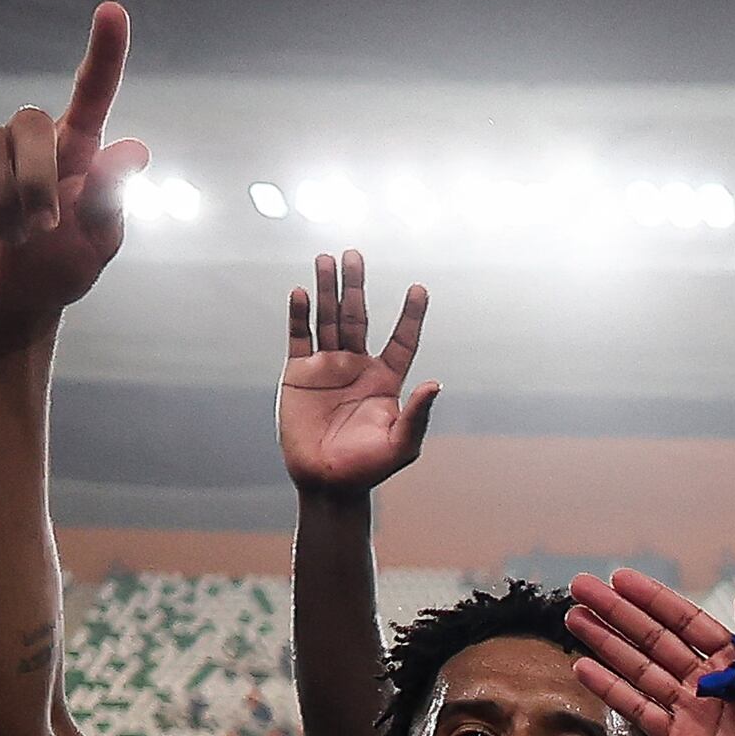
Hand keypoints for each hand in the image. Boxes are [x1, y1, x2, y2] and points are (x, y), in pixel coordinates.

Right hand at [0, 5, 146, 343]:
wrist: (9, 301)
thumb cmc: (60, 269)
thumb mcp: (97, 243)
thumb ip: (110, 196)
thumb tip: (135, 148)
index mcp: (77, 153)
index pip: (92, 94)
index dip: (104, 54)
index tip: (114, 11)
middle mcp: (28, 139)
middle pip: (30, 122)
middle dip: (35, 183)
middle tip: (39, 228)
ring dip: (0, 200)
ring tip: (8, 232)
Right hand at [281, 251, 436, 491]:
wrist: (327, 482)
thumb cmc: (369, 467)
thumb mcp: (402, 444)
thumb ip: (418, 414)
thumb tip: (436, 384)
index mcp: (386, 380)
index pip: (402, 339)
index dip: (410, 315)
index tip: (419, 288)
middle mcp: (357, 366)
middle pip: (358, 317)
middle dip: (356, 286)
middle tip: (355, 253)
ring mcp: (326, 366)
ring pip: (327, 319)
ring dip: (326, 289)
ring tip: (326, 258)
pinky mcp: (298, 373)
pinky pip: (298, 337)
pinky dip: (299, 315)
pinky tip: (301, 293)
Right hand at [564, 574, 734, 735]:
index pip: (686, 623)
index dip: (653, 601)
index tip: (621, 580)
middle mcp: (708, 683)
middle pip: (654, 640)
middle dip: (618, 614)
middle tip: (582, 589)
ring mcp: (691, 712)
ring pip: (639, 669)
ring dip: (606, 644)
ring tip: (575, 619)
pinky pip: (639, 710)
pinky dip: (611, 690)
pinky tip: (585, 668)